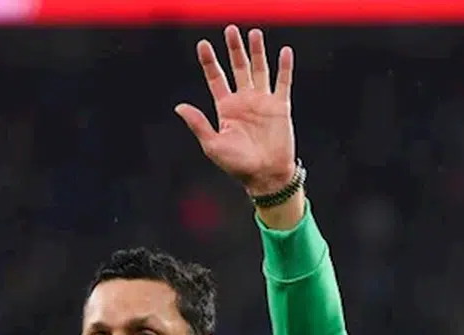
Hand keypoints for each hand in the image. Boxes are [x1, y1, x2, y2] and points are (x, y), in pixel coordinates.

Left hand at [175, 25, 296, 196]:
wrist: (265, 176)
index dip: (209, 62)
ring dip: (256, 52)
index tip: (203, 44)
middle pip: (237, 68)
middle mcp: (244, 101)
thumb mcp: (213, 145)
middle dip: (233, 49)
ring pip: (259, 70)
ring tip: (253, 33)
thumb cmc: (237, 165)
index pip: (216, 79)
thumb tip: (179, 107)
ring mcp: (263, 102)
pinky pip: (283, 83)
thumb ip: (198, 124)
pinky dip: (284, 68)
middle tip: (230, 30)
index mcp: (226, 109)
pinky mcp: (280, 107)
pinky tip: (283, 52)